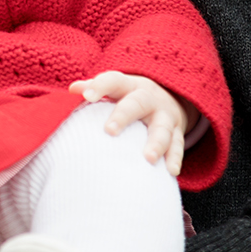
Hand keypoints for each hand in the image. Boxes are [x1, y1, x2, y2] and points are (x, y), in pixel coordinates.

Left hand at [71, 71, 188, 175]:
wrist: (169, 97)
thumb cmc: (129, 97)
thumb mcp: (116, 88)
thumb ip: (95, 89)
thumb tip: (73, 89)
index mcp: (129, 86)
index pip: (114, 81)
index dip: (100, 86)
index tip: (86, 96)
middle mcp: (149, 98)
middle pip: (137, 103)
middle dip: (124, 116)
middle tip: (109, 131)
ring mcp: (165, 116)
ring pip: (162, 128)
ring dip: (156, 143)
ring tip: (148, 158)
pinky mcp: (177, 132)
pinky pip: (177, 145)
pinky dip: (174, 157)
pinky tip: (171, 171)